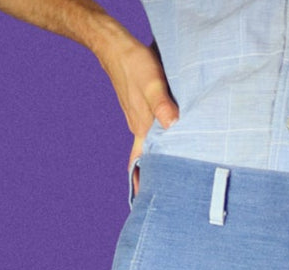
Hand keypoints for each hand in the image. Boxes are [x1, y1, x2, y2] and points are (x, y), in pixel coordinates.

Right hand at [97, 35, 178, 198]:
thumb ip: (163, 105)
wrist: (113, 45)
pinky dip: (161, 143)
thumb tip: (173, 127)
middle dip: (154, 179)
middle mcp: (140, 128)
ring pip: (151, 147)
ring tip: (175, 176)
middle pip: (147, 160)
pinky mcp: (143, 109)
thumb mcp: (152, 83)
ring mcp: (140, 119)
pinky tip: (172, 141)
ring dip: (160, 160)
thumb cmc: (133, 63)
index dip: (142, 185)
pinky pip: (153, 132)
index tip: (146, 205)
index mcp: (142, 129)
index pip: (139, 164)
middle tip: (169, 198)